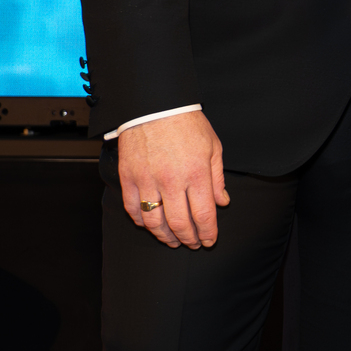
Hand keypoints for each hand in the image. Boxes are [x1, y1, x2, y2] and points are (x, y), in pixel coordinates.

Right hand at [117, 110, 229, 248]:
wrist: (155, 106)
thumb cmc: (187, 123)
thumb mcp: (213, 147)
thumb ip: (217, 178)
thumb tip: (222, 202)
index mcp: (197, 173)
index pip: (203, 214)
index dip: (208, 233)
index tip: (210, 240)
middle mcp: (171, 181)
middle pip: (179, 223)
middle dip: (189, 239)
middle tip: (194, 244)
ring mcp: (147, 180)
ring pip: (154, 222)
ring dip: (165, 236)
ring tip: (173, 241)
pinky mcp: (128, 177)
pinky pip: (133, 209)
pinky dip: (141, 222)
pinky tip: (151, 225)